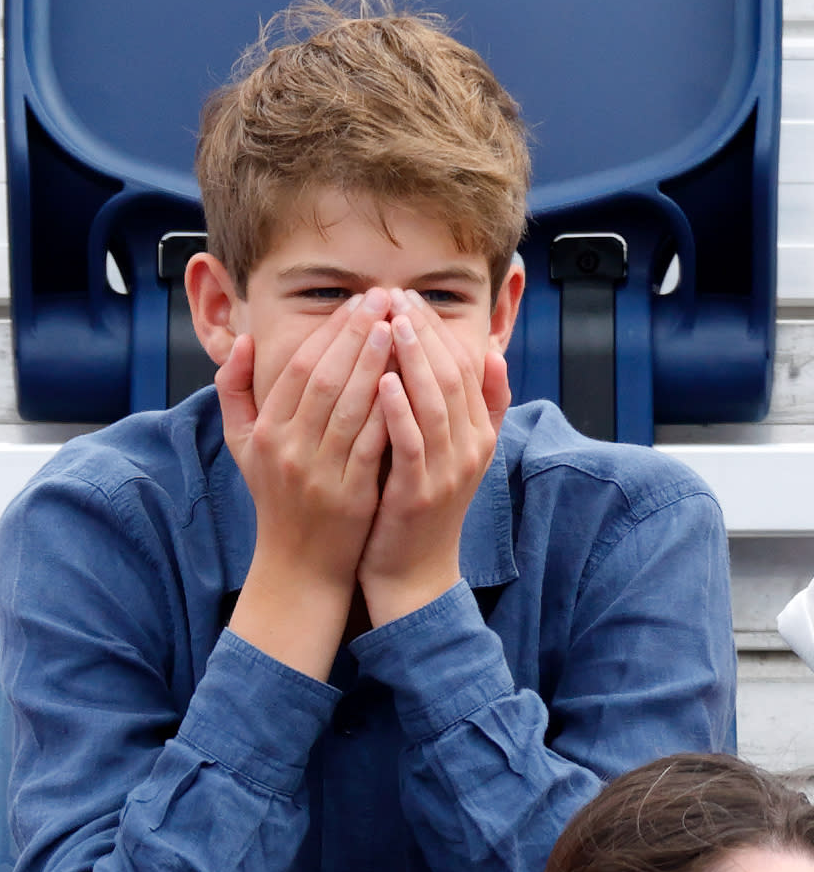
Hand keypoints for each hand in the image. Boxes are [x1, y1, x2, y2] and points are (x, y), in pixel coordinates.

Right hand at [216, 288, 392, 676]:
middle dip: (356, 334)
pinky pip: (372, 444)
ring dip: (376, 363)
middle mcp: (287, 451)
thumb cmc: (278, 499)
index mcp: (264, 434)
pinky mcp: (350, 496)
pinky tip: (408, 382)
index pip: (297, 369)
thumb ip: (236, 392)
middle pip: (323, 379)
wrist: (299, 568)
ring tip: (399, 327)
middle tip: (384, 299)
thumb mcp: (244, 447)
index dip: (328, 332)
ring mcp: (318, 475)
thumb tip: (241, 342)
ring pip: (349, 407)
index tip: (356, 303)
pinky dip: (389, 410)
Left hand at [358, 290, 510, 626]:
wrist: (411, 575)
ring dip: (413, 360)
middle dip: (424, 331)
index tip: (408, 297)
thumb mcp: (454, 455)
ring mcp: (447, 472)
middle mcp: (469, 449)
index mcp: (477, 434)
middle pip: (453, 375)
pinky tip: (381, 382)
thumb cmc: (419, 508)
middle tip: (395, 296)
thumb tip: (490, 355)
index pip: (464, 365)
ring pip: (436, 403)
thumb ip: (473, 409)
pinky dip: (399, 411)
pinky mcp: (419, 495)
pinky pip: (412, 444)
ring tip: (392, 324)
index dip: (438, 328)